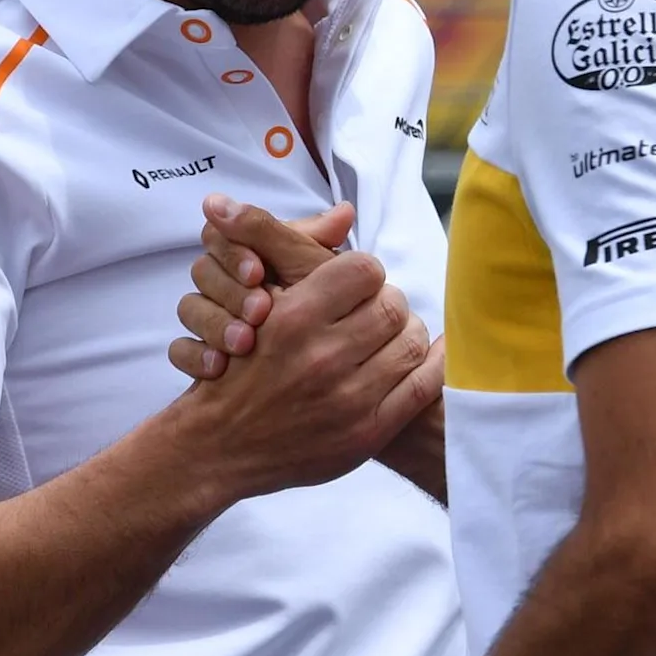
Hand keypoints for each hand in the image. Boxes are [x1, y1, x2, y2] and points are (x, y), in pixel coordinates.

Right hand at [164, 220, 438, 499]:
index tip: (357, 283)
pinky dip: (434, 364)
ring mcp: (348, 399)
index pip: (364, 269)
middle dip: (388, 302)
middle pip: (392, 305)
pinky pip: (423, 384)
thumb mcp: (247, 301)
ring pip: (413, 342)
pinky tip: (431, 356)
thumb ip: (288, 247)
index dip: (365, 272)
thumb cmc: (236, 368)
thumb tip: (343, 209)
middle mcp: (321, 358)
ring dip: (408, 332)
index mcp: (293, 318)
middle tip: (377, 310)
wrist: (220, 446)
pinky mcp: (367, 433)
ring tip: (393, 335)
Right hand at [173, 198, 353, 379]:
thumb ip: (321, 245)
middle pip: (203, 270)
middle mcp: (225, 278)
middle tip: (258, 312)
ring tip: (243, 343)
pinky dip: (195, 356)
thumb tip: (345, 212)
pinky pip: (179, 350)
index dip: (236, 252)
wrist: (315, 367)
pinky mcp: (198, 350)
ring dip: (214, 323)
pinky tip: (218, 368)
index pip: (221, 234)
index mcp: (247, 249)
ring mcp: (208, 314)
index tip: (257, 273)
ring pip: (189, 308)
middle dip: (230, 291)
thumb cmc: (319, 306)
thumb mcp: (318, 274)